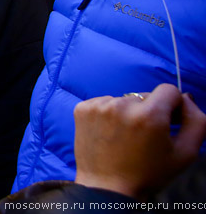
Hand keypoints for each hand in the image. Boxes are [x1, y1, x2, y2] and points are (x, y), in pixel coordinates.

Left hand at [74, 83, 205, 198]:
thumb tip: (186, 98)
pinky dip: (108, 114)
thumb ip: (196, 121)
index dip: (172, 106)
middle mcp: (122, 105)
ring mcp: (99, 106)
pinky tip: (109, 134)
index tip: (167, 122)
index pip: (169, 90)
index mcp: (149, 115)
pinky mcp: (82, 108)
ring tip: (125, 138)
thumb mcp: (184, 153)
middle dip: (149, 111)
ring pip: (124, 99)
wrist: (107, 187)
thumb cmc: (149, 173)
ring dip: (128, 112)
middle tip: (144, 136)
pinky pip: (104, 102)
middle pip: (145, 95)